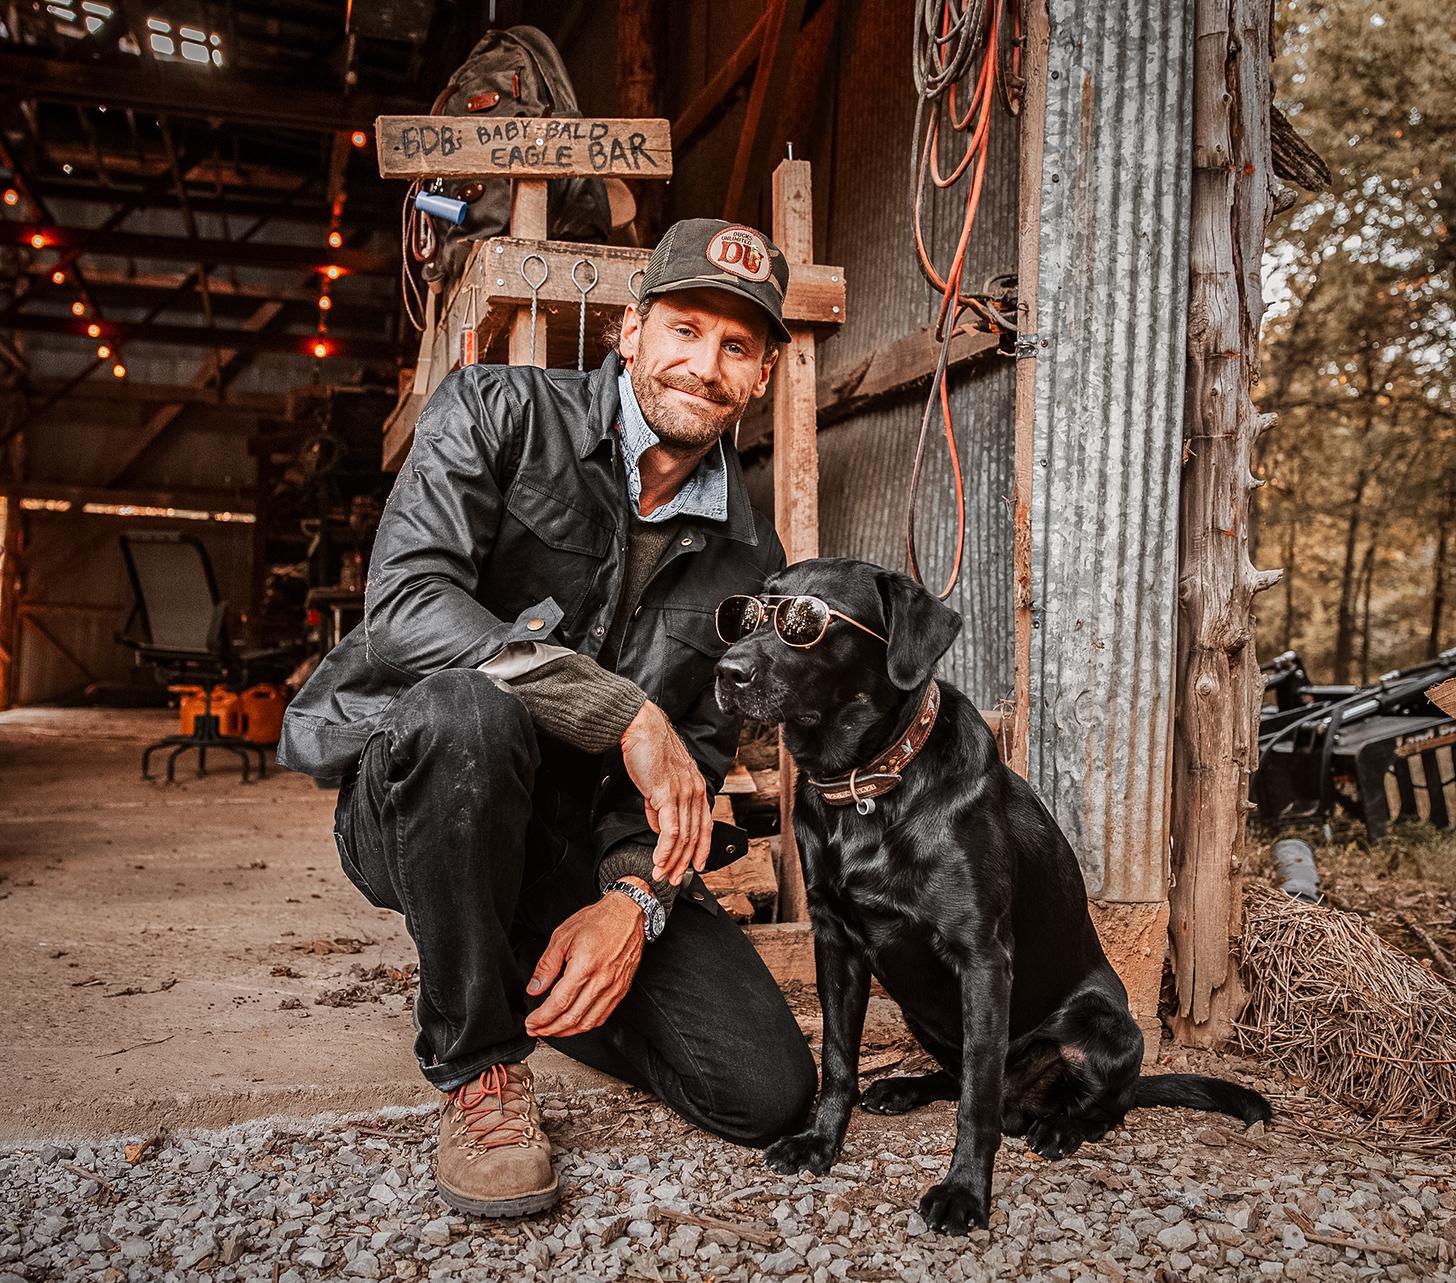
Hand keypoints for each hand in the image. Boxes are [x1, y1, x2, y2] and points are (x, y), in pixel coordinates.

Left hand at [524, 894, 643, 1037]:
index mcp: (584, 966)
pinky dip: (586, 1025)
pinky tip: (575, 1024)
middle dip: (550, 1029)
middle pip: (572, 1018)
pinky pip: (603, 1016)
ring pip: (588, 1022)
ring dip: (567, 1031)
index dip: (542, 1018)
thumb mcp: (563, 936)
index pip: (559, 1003)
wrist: (628, 914)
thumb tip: (534, 988)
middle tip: (536, 1030)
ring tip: (552, 1030)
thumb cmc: (598, 921)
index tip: (531, 1022)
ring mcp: (614, 987)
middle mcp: (601, 981)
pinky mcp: (621, 990)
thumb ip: (547, 965)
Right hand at [620, 700, 711, 885]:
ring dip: (672, 860)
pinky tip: (659, 860)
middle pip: (695, 836)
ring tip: (662, 874)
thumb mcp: (660, 781)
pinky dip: (665, 849)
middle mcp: (694, 791)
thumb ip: (661, 805)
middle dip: (685, 862)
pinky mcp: (667, 794)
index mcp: (696, 787)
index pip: (705, 824)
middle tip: (675, 879)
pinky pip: (670, 830)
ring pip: (683, 837)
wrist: (641, 728)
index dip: (702, 848)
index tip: (697, 866)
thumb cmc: (648, 750)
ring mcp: (683, 793)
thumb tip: (658, 827)